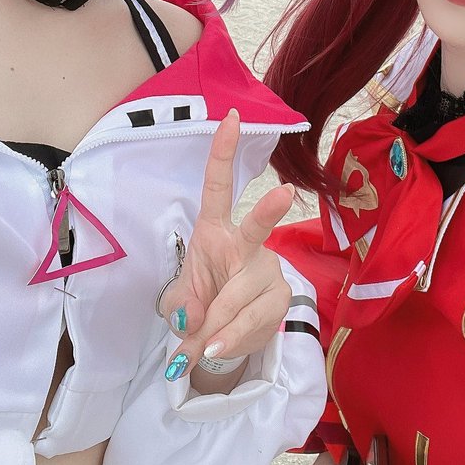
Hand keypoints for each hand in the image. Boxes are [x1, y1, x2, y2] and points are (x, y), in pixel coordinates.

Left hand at [158, 109, 294, 378]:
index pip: (219, 186)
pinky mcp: (281, 297)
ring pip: (242, 294)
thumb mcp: (180, 301)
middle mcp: (245, 243)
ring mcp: (267, 269)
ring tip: (200, 344)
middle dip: (268, 211)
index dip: (224, 151)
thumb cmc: (201, 302)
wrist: (223, 337)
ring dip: (215, 325)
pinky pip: (252, 319)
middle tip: (284, 194)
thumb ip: (183, 307)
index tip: (231, 117)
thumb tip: (196, 320)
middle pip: (257, 227)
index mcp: (215, 230)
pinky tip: (216, 347)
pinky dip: (230, 338)